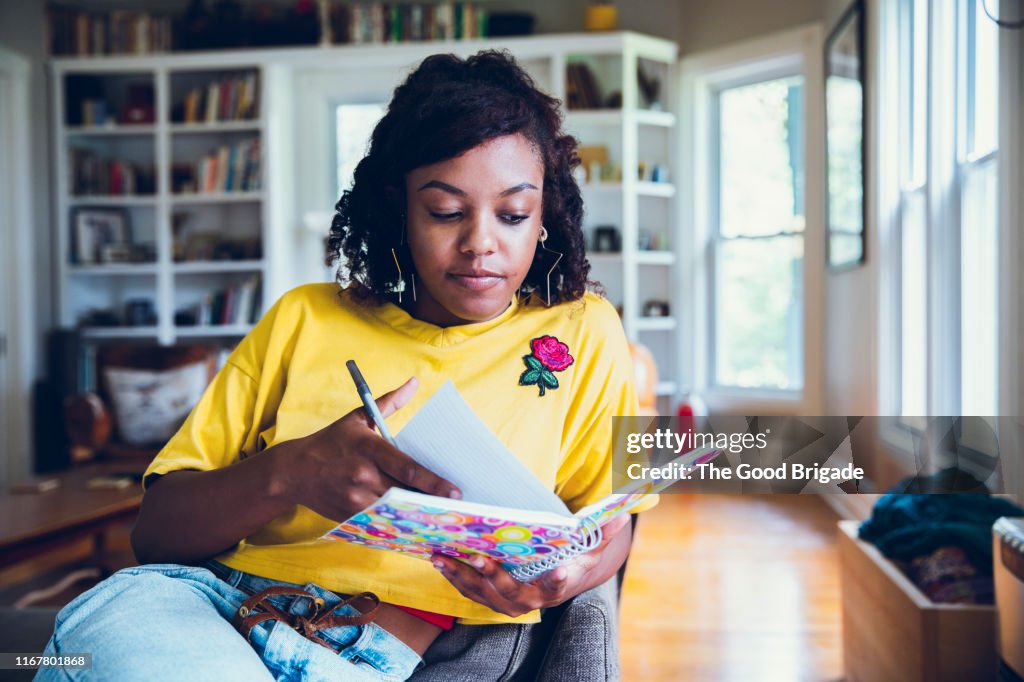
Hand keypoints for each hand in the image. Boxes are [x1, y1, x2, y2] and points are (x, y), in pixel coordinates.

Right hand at [275, 376, 460, 521]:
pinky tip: (415, 527)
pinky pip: (380, 523)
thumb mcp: (358, 417)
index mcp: (369, 449)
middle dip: (431, 502)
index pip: (408, 469)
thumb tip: (414, 383)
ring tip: (440, 518)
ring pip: (395, 511)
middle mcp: (363, 475)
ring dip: (417, 515)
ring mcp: (355, 499)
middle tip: (455, 508)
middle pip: (406, 494)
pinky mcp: (349, 516)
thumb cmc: (331, 441)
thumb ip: (389, 403)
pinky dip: (397, 524)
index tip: (455, 491)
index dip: (434, 483)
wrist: (293, 470)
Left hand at [430, 513, 631, 616]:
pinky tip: (438, 557)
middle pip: (509, 592)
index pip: (559, 585)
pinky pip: (468, 590)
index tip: (557, 573)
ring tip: (442, 555)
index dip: (558, 581)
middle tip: (476, 557)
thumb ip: (604, 531)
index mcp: (558, 586)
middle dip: (491, 575)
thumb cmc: (573, 559)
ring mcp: (506, 603)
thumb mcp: (591, 548)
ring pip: (481, 593)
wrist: (557, 580)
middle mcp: (530, 601)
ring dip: (460, 576)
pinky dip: (452, 576)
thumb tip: (624, 511)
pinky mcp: (488, 599)